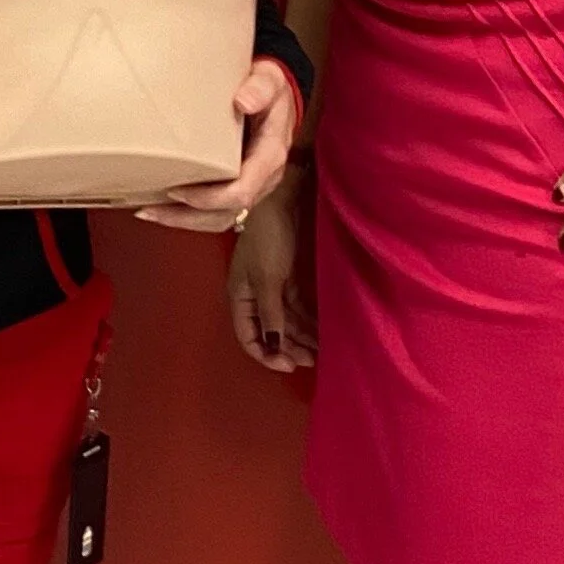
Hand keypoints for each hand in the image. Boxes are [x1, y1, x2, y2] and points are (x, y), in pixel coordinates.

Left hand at [135, 56, 298, 232]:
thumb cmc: (269, 89)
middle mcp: (263, 178)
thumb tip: (244, 101)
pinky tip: (163, 208)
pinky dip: (189, 215)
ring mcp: (253, 186)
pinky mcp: (239, 186)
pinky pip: (217, 211)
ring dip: (184, 221)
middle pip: (226, 213)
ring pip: (220, 219)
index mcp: (270, 156)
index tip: (177, 188)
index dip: (209, 197)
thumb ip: (261, 88)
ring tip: (150, 213)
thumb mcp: (269, 80)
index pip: (242, 191)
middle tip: (151, 209)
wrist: (275, 96)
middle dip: (187, 216)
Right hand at [227, 178, 315, 372]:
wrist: (282, 198)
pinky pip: (299, 307)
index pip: (249, 337)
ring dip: (302, 337)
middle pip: (271, 332)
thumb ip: (270, 314)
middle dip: (289, 348)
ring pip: (287, 321)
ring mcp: (274, 286)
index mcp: (241, 297)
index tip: (289, 366)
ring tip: (323, 352)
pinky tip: (323, 331)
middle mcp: (256, 296)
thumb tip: (273, 346)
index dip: (266, 355)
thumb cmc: (267, 237)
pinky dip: (309, 320)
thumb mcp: (266, 279)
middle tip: (312, 361)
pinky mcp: (290, 277)